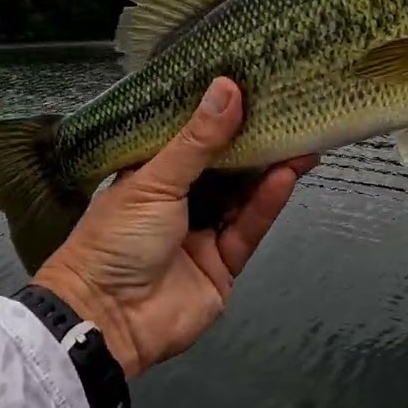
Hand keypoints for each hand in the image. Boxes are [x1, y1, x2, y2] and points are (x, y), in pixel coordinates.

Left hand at [32, 78, 316, 377]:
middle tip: (288, 115)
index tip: (251, 89)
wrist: (109, 319)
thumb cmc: (115, 241)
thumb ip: (197, 140)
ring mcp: (201, 235)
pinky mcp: (223, 266)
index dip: (219, 117)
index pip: (191, 140)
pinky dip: (266, 204)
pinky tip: (285, 177)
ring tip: (299, 141)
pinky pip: (248, 230)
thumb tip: (227, 88)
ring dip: (268, 172)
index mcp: (149, 178)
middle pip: (224, 169)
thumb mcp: (154, 182)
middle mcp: (177, 204)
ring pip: (243, 198)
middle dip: (255, 144)